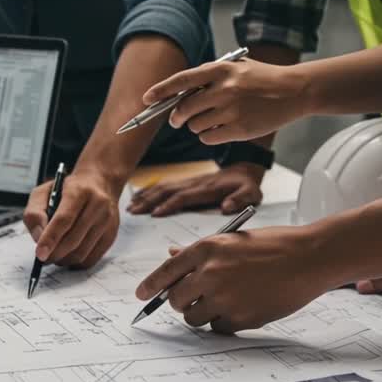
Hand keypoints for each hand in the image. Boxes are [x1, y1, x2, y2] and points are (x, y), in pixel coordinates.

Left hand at [23, 170, 122, 268]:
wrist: (100, 182)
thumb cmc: (68, 189)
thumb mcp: (44, 192)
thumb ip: (35, 213)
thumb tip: (38, 238)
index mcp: (79, 191)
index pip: (64, 219)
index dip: (50, 238)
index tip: (40, 254)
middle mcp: (97, 205)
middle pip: (73, 239)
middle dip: (54, 253)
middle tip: (43, 257)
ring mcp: (107, 221)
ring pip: (82, 252)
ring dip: (64, 260)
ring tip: (55, 254)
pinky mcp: (111, 234)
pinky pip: (91, 258)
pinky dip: (76, 262)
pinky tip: (68, 255)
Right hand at [127, 164, 263, 216]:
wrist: (245, 167)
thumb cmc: (246, 185)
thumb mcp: (251, 193)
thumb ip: (240, 200)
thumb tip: (227, 207)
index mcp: (208, 188)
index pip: (184, 196)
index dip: (169, 204)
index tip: (155, 213)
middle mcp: (195, 183)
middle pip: (167, 191)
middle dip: (149, 201)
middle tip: (133, 211)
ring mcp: (189, 181)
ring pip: (163, 187)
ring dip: (146, 196)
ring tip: (131, 206)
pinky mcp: (186, 181)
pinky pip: (165, 185)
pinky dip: (150, 190)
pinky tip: (139, 197)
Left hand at [135, 226, 324, 332]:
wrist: (309, 258)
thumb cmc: (274, 246)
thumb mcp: (233, 241)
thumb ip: (200, 252)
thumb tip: (171, 255)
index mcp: (206, 249)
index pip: (165, 271)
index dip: (150, 286)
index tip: (141, 296)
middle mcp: (210, 273)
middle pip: (174, 300)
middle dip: (180, 302)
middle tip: (195, 298)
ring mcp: (224, 297)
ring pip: (193, 317)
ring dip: (201, 313)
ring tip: (224, 301)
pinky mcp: (240, 318)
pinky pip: (217, 328)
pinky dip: (224, 323)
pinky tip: (242, 307)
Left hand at [143, 59, 312, 144]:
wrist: (294, 91)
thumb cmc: (262, 79)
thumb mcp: (236, 68)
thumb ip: (209, 77)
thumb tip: (178, 93)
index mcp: (221, 70)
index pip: (181, 80)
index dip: (160, 90)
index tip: (147, 99)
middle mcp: (224, 89)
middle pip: (183, 109)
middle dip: (176, 117)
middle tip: (176, 119)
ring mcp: (232, 110)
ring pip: (194, 126)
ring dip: (196, 126)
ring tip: (211, 119)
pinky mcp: (239, 129)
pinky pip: (208, 137)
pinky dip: (208, 135)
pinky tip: (221, 128)